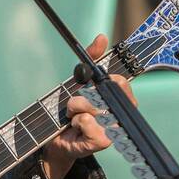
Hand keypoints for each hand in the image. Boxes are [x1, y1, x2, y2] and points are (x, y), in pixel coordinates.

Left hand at [41, 33, 137, 178]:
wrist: (57, 139)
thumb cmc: (72, 110)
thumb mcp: (79, 81)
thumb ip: (91, 58)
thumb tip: (101, 37)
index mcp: (121, 99)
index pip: (119, 81)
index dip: (104, 80)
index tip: (91, 85)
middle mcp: (121, 114)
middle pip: (101, 93)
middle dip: (81, 96)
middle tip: (76, 105)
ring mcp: (114, 129)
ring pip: (91, 107)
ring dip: (75, 109)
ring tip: (74, 117)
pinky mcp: (103, 141)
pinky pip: (86, 120)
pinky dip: (75, 122)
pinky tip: (76, 129)